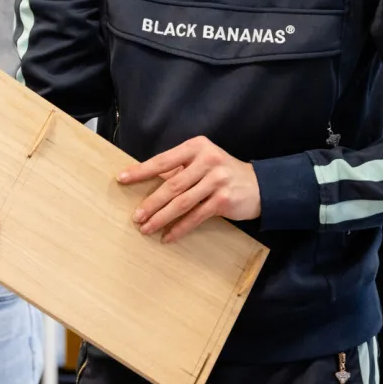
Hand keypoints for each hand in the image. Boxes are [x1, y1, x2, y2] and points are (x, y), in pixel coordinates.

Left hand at [120, 137, 260, 243]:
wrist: (260, 186)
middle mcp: (207, 161)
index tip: (122, 179)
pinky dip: (180, 228)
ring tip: (146, 228)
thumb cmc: (222, 173)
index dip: (141, 171)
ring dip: (161, 218)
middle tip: (136, 216)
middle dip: (151, 202)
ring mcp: (217, 180)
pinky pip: (196, 217)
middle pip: (171, 185)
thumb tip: (145, 184)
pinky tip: (168, 236)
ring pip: (182, 202)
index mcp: (196, 147)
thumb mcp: (202, 162)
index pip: (163, 160)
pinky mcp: (223, 200)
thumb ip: (179, 170)